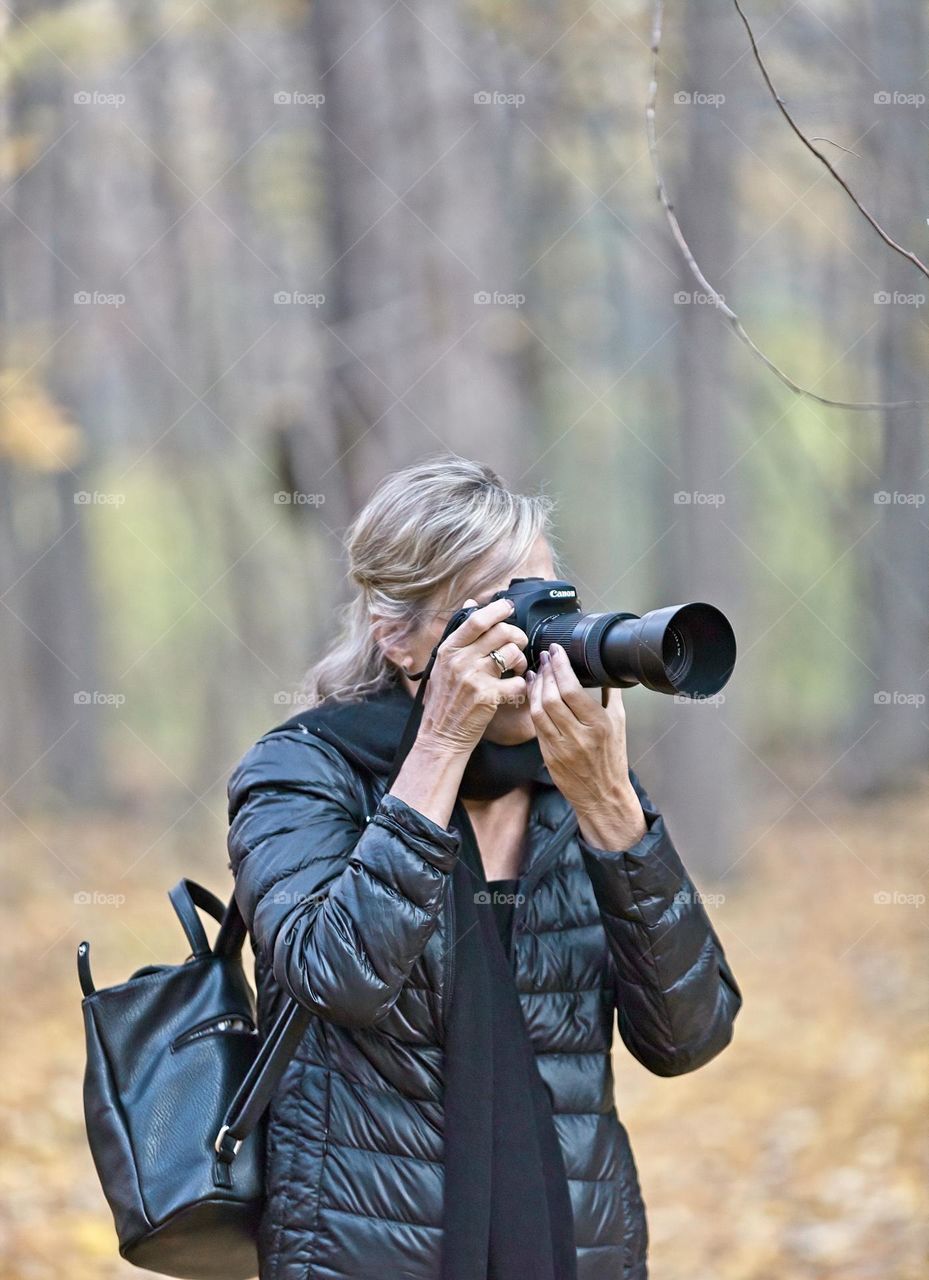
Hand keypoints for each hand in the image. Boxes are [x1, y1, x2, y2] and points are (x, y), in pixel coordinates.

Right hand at [417, 597, 528, 757]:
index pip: (477, 620)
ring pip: (512, 654)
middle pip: (501, 632)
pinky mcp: (487, 697)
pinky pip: (518, 682)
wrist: (440, 735)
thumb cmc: (444, 701)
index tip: (508, 607)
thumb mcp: (442, 664)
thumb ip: (459, 636)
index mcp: (449, 650)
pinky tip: (514, 689)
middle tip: (519, 644)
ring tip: (517, 669)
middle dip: (517, 635)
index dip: (497, 609)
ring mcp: (473, 678)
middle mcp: (460, 660)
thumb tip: (471, 604)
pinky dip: (521, 685)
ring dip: (521, 660)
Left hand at [527, 643, 646, 849]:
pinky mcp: (548, 755)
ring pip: (539, 710)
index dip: (560, 666)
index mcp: (599, 724)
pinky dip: (533, 705)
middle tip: (544, 657)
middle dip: (545, 672)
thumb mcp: (619, 724)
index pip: (572, 689)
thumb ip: (612, 695)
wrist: (602, 795)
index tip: (556, 651)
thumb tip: (606, 670)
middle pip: (552, 697)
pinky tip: (533, 693)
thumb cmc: (612, 759)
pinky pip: (536, 725)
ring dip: (535, 687)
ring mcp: (560, 746)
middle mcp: (579, 735)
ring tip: (537, 672)